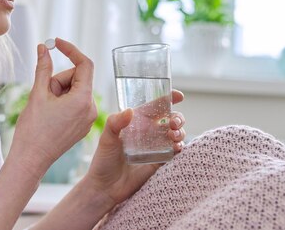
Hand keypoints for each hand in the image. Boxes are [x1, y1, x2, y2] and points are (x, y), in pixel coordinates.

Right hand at [9, 38, 96, 177]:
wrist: (31, 159)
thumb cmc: (33, 129)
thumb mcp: (37, 93)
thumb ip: (43, 67)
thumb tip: (43, 47)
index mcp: (83, 100)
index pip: (84, 65)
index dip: (70, 50)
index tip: (56, 43)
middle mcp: (91, 108)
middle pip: (77, 77)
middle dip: (59, 78)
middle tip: (43, 92)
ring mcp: (87, 118)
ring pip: (75, 89)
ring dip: (58, 90)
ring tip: (44, 106)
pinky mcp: (82, 124)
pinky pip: (75, 102)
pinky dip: (62, 100)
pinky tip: (49, 113)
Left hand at [81, 90, 184, 207]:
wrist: (105, 187)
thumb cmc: (103, 160)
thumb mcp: (106, 138)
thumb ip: (115, 123)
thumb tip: (130, 111)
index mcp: (137, 122)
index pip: (156, 106)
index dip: (169, 98)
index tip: (179, 96)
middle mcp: (149, 132)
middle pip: (171, 119)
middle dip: (178, 117)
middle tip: (173, 122)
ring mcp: (156, 146)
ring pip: (176, 134)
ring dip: (180, 132)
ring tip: (173, 135)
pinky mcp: (160, 161)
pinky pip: (175, 152)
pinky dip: (180, 147)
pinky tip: (176, 147)